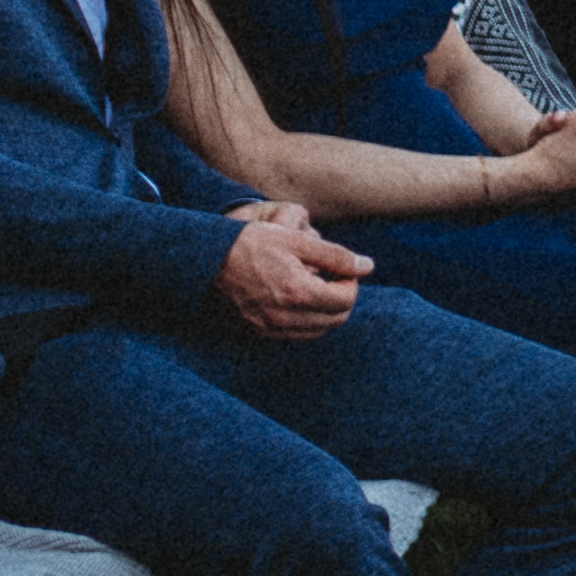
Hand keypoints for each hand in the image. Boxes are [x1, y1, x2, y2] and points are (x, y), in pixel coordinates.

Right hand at [213, 201, 372, 337]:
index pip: (347, 299)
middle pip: (337, 318)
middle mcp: (285, 316)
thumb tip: (367, 266)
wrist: (207, 259)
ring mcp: (271, 327)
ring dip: (326, 311)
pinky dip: (307, 321)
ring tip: (317, 287)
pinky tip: (299, 300)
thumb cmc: (253, 244)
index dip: (351, 282)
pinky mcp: (259, 331)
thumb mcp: (297, 241)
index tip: (342, 269)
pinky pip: (296, 335)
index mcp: (299, 292)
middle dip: (343, 298)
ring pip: (319, 330)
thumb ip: (336, 256)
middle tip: (333, 278)